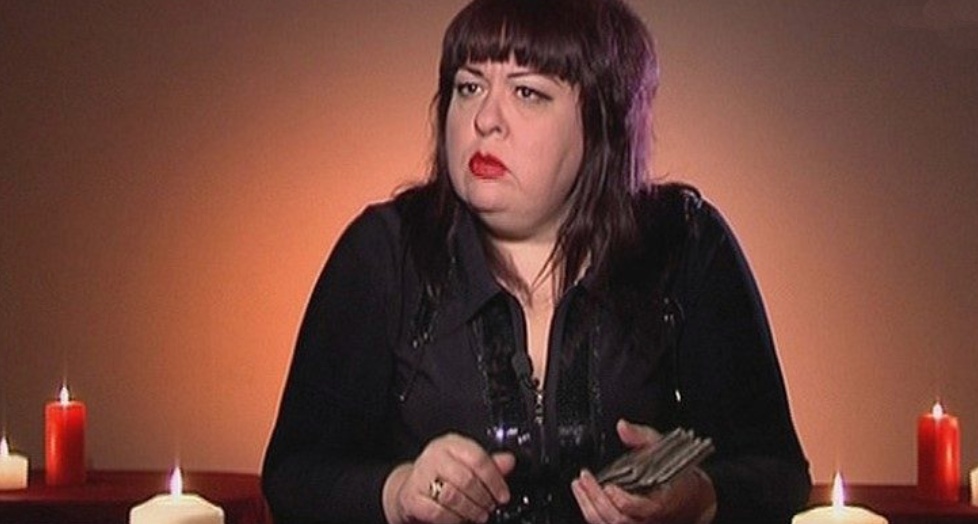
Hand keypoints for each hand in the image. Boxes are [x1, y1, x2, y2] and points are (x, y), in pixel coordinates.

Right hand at [383, 433, 515, 523]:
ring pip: (452, 496)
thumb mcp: (466, 464)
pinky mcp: (412, 497)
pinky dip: (453, 519)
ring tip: (479, 515)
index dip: (495, 480)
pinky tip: (460, 520)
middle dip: (483, 498)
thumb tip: (509, 461)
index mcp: (451, 444)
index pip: (478, 458)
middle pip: (466, 478)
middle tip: (490, 507)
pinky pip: (437, 512)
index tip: (503, 495)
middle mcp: (434, 456)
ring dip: (470, 510)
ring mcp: (420, 476)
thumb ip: (488, 464)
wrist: (411, 488)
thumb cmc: (442, 475)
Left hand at [570, 420, 716, 523]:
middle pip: (618, 518)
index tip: (608, 486)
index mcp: (663, 501)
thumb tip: (623, 427)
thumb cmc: (678, 475)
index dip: (622, 499)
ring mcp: (639, 523)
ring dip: (589, 506)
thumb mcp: (664, 449)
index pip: (640, 508)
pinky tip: (584, 496)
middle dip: (596, 498)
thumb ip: (642, 437)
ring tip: (579, 486)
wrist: (692, 498)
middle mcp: (650, 518)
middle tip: (585, 479)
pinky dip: (592, 512)